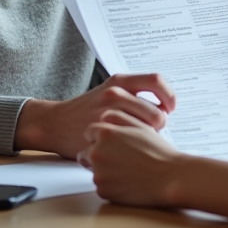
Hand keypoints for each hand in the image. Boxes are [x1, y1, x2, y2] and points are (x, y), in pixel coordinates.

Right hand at [15, 73, 175, 158]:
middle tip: (153, 130)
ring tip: (139, 138)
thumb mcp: (109, 92)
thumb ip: (133, 95)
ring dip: (149, 136)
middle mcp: (115, 93)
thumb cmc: (87, 110)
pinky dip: (136, 146)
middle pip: (156, 111)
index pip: (156, 81)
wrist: (56, 123)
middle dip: (160, 124)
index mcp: (120, 81)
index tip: (170, 108)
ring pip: (147, 128)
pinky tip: (130, 147)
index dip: (169, 96)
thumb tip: (164, 105)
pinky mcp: (103, 133)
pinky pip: (132, 141)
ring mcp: (109, 113)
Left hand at [79, 110, 185, 206]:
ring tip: (128, 170)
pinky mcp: (103, 190)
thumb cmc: (157, 151)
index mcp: (105, 133)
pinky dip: (111, 185)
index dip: (101, 137)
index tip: (113, 143)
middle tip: (122, 158)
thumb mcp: (139, 126)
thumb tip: (104, 117)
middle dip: (100, 154)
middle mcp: (96, 152)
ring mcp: (98, 173)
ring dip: (105, 170)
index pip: (89, 132)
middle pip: (87, 152)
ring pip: (94, 170)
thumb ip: (118, 117)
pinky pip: (101, 186)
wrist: (169, 177)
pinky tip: (128, 181)